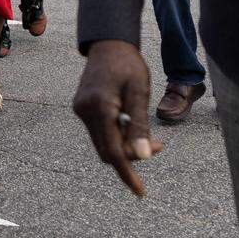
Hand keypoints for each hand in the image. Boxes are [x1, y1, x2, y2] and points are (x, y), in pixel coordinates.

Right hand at [73, 39, 163, 196]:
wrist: (108, 45)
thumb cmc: (128, 65)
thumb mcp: (140, 93)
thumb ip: (139, 125)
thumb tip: (143, 156)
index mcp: (99, 107)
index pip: (113, 151)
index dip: (128, 173)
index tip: (140, 192)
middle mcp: (84, 111)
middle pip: (107, 150)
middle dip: (131, 156)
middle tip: (157, 144)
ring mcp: (80, 111)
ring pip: (103, 143)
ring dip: (125, 144)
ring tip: (146, 132)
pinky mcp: (82, 109)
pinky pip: (100, 132)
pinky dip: (116, 134)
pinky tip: (129, 121)